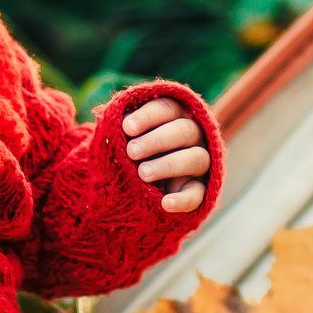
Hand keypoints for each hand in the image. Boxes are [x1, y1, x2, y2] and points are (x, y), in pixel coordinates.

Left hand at [123, 96, 210, 213]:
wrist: (136, 188)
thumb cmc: (130, 152)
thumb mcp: (124, 138)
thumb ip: (121, 130)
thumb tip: (112, 124)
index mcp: (174, 116)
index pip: (166, 108)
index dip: (147, 116)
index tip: (126, 128)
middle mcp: (193, 136)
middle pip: (183, 130)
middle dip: (156, 140)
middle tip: (132, 151)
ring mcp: (200, 163)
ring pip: (196, 158)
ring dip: (168, 165)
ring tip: (142, 174)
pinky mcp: (200, 190)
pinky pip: (198, 194)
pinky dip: (183, 199)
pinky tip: (166, 203)